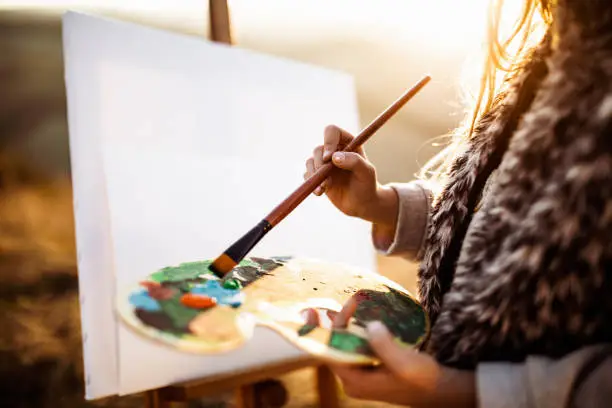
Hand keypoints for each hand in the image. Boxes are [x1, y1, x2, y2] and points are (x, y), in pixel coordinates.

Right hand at [304, 125, 397, 225]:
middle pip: (318, 149)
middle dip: (320, 165)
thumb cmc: (367, 185)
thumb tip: (334, 157)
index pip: (332, 131)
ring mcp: (325, 163)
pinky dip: (311, 183)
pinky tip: (320, 193)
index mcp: (347, 142)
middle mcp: (334, 150)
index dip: (328, 142)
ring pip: (310, 161)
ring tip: (324, 188)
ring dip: (314, 175)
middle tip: (327, 180)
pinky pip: (307, 175)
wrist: (362, 204)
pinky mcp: (318, 176)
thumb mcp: (366, 172)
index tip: (329, 158)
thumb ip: (354, 161)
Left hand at [328, 298, 475, 407]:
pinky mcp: (368, 369)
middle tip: (345, 302)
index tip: (345, 306)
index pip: (332, 351)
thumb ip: (385, 346)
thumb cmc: (422, 379)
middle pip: (335, 347)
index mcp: (355, 381)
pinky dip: (356, 331)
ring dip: (346, 326)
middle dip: (338, 323)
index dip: (335, 327)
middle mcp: (352, 380)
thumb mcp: (405, 363)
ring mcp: (360, 375)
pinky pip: (355, 346)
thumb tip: (370, 325)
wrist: (438, 390)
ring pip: (344, 346)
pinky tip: (361, 317)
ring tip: (353, 305)